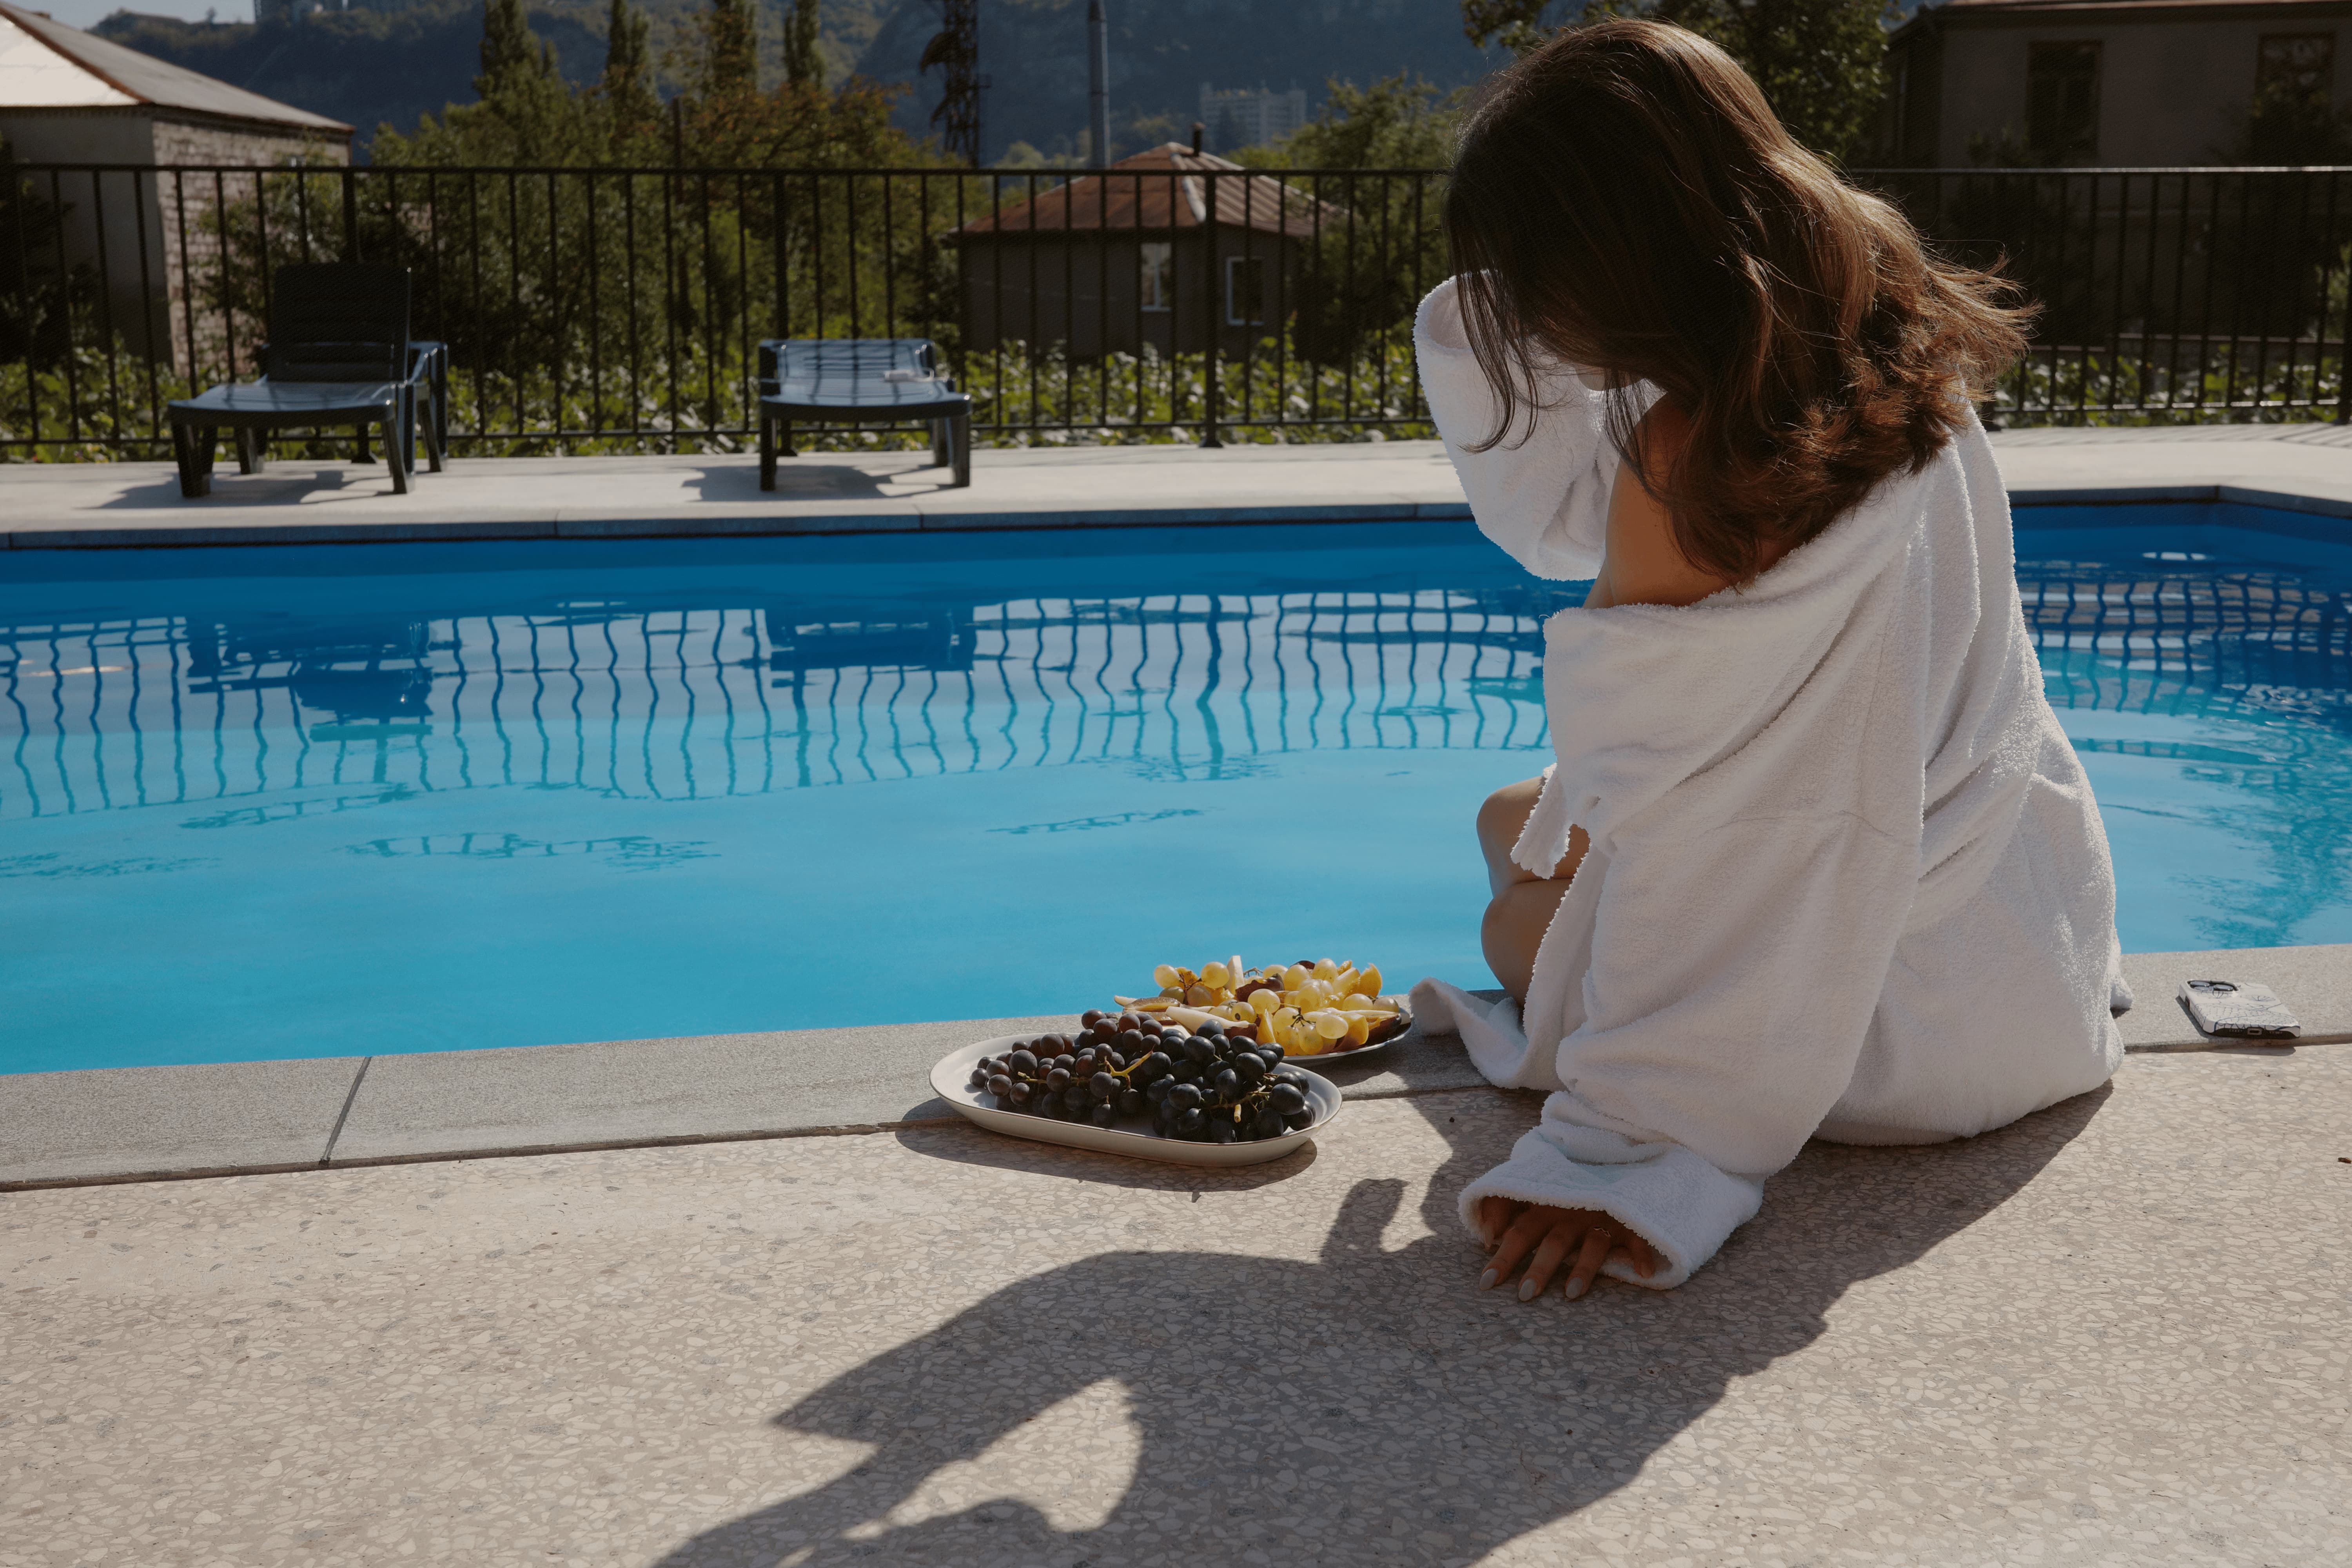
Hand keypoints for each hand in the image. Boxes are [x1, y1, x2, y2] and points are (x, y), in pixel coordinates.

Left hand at [1474, 1197, 1660, 1301]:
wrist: (1604, 1161)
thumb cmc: (1558, 1189)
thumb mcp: (1527, 1193)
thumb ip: (1500, 1208)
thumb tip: (1484, 1236)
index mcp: (1545, 1208)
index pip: (1519, 1233)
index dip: (1503, 1257)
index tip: (1486, 1283)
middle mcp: (1572, 1215)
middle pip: (1554, 1242)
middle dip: (1539, 1268)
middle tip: (1525, 1294)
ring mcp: (1602, 1218)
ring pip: (1593, 1244)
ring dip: (1584, 1269)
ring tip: (1571, 1294)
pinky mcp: (1627, 1222)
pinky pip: (1638, 1238)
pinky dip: (1643, 1254)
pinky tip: (1645, 1272)